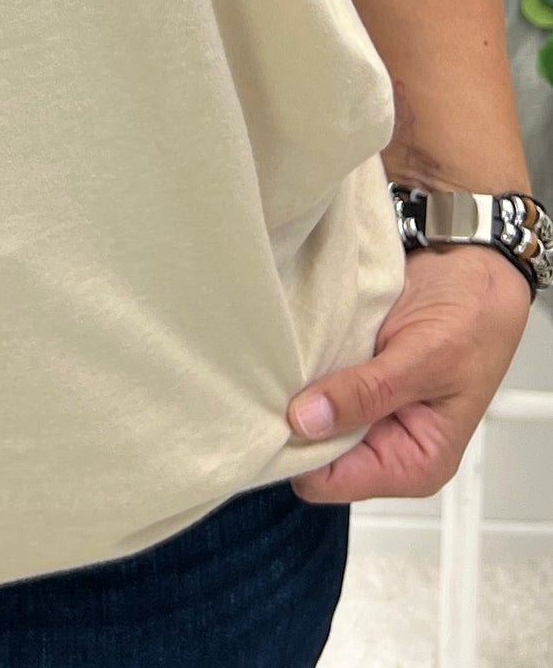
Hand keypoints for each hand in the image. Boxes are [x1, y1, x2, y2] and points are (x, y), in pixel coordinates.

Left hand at [285, 245, 531, 502]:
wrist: (471, 270)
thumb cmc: (473, 319)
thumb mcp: (424, 359)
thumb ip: (368, 394)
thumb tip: (307, 421)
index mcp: (413, 462)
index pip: (330, 482)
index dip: (299, 452)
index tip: (279, 412)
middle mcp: (385, 443)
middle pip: (310, 451)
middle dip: (293, 418)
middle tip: (281, 376)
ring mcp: (365, 410)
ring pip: (304, 416)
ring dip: (296, 386)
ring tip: (297, 354)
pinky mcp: (351, 379)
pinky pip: (310, 381)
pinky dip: (302, 363)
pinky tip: (303, 342)